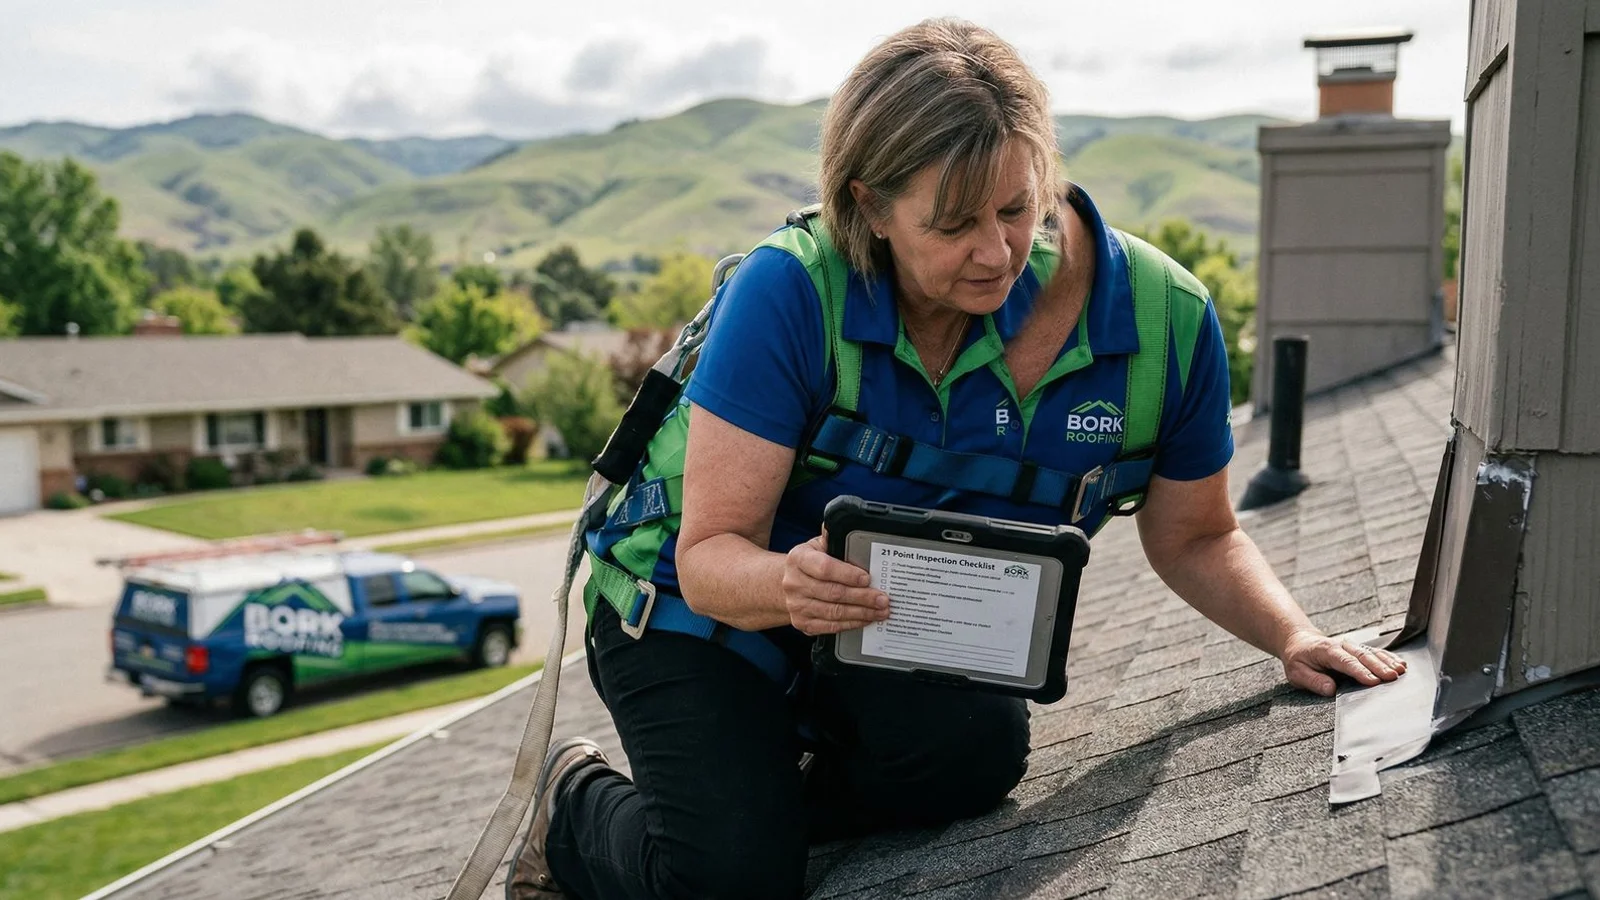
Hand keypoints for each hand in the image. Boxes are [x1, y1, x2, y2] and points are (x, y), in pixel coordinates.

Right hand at [782, 534, 890, 635]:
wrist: (783, 585)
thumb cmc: (808, 564)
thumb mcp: (816, 546)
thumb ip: (831, 537)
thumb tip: (842, 521)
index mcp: (798, 559)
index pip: (824, 568)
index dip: (847, 574)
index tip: (867, 578)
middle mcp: (794, 583)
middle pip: (833, 593)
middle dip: (862, 597)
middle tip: (883, 599)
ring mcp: (796, 606)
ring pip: (833, 612)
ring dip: (861, 613)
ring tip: (880, 611)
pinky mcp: (802, 623)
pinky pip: (830, 627)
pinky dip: (850, 624)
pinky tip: (865, 619)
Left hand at [1280, 629, 1407, 696]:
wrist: (1300, 642)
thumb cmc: (1299, 660)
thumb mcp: (1297, 673)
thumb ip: (1313, 681)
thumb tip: (1331, 689)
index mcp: (1326, 651)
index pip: (1345, 662)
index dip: (1360, 671)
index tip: (1373, 681)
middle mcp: (1341, 646)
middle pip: (1363, 656)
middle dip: (1379, 667)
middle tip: (1392, 677)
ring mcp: (1351, 646)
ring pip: (1372, 652)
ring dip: (1387, 661)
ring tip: (1400, 670)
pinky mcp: (1358, 649)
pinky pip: (1375, 652)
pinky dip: (1388, 657)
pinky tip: (1400, 663)